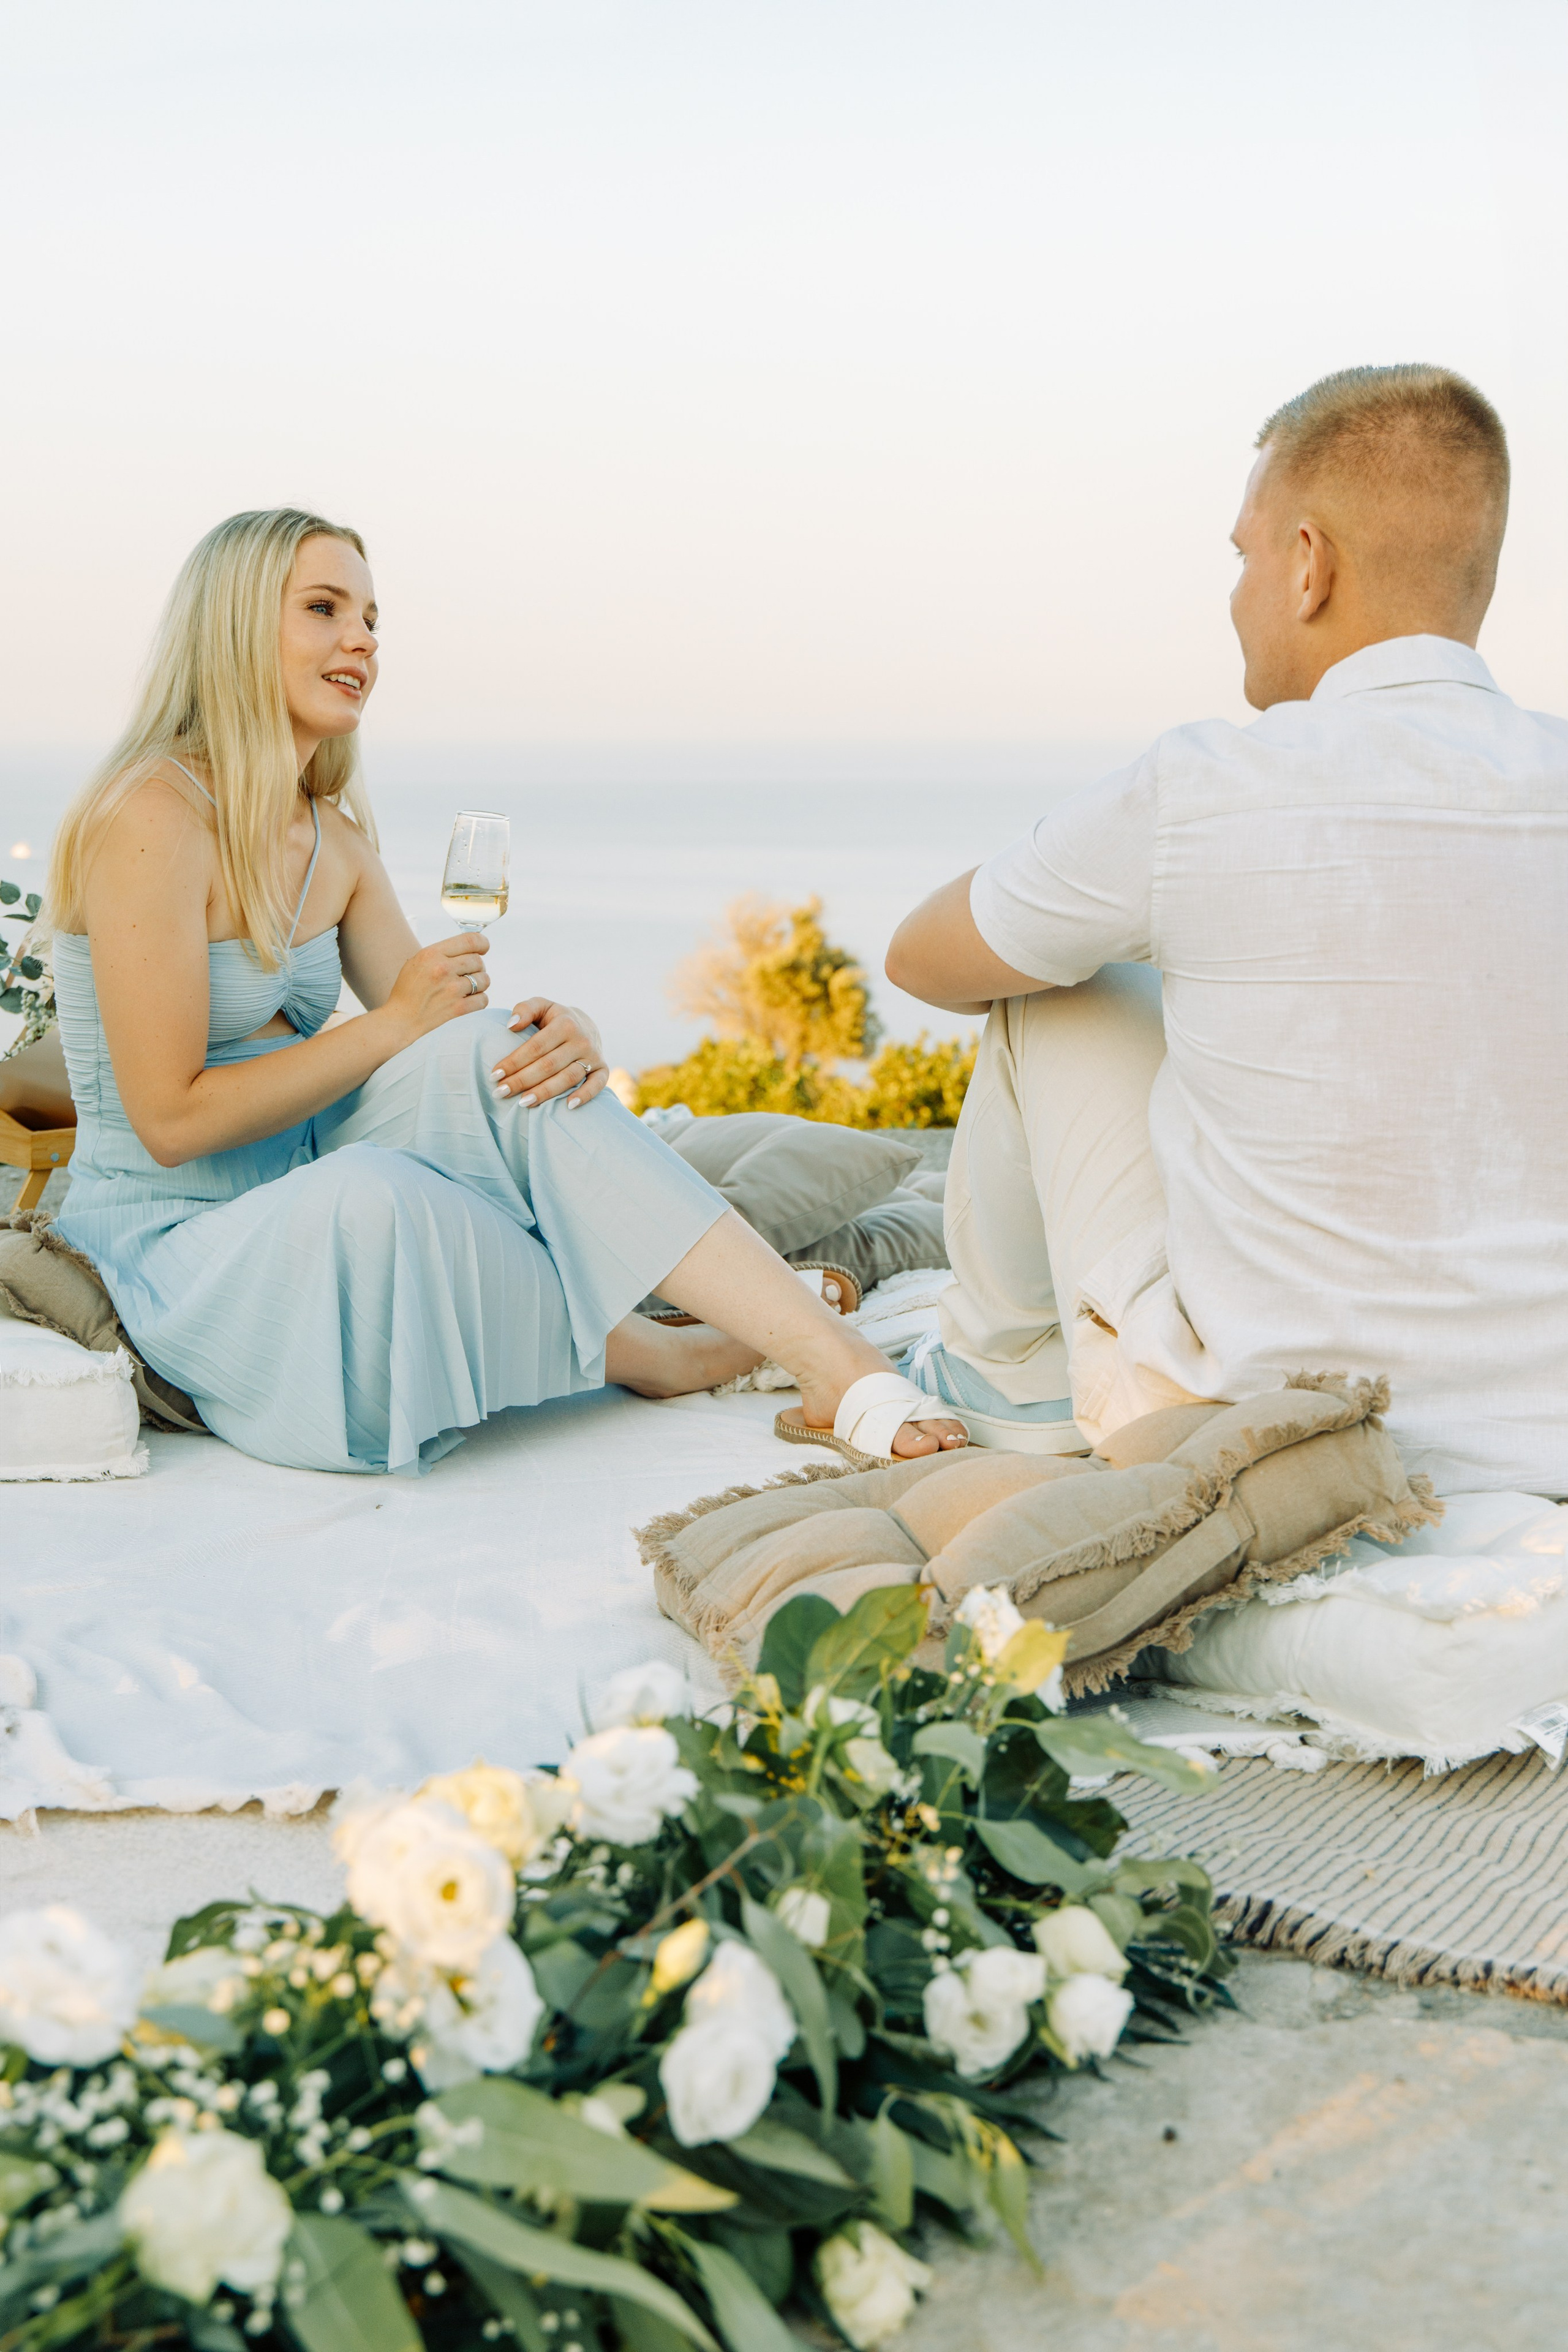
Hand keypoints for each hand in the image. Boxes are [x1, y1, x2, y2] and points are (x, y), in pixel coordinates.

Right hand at [382, 932, 490, 1043]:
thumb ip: (442, 952)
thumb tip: (470, 949)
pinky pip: (483, 999)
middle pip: (478, 961)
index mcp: (432, 954)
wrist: (401, 1018)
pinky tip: (469, 1000)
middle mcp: (443, 969)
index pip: (470, 940)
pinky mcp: (457, 1008)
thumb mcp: (418, 961)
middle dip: (477, 967)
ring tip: (467, 987)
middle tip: (468, 973)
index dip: (482, 943)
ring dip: (479, 984)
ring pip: (484, 980)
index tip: (484, 948)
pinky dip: (479, 1000)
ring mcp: (451, 989)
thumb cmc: (408, 989)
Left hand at [492, 996, 607, 1108]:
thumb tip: (511, 1026)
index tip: (494, 1075)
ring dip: (545, 1092)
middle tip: (500, 1092)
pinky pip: (597, 1085)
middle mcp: (581, 1040)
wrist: (586, 1026)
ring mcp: (594, 1056)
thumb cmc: (554, 1020)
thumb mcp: (541, 1006)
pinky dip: (585, 1096)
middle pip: (548, 1065)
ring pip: (568, 1078)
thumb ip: (524, 1009)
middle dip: (522, 1080)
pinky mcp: (603, 1070)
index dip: (514, 1061)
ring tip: (523, 1103)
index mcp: (565, 1024)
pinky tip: (568, 1107)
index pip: (536, 1047)